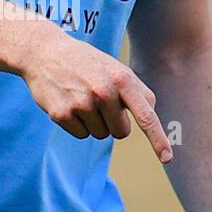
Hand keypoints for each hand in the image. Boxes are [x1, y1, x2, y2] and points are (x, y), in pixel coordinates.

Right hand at [17, 21, 172, 163]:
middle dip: (114, 122)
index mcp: (122, 79)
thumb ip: (137, 92)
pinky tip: (69, 102)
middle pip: (121, 132)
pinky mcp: (61, 114)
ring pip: (100, 135)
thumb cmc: (87, 63)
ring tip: (82, 96)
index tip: (167, 159)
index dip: (158, 139)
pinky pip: (81, 135)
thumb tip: (150, 116)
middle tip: (98, 99)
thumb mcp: (116, 69)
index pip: (146, 116)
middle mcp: (103, 91)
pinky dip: (77, 124)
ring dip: (94, 122)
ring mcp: (81, 103)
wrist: (44, 52)